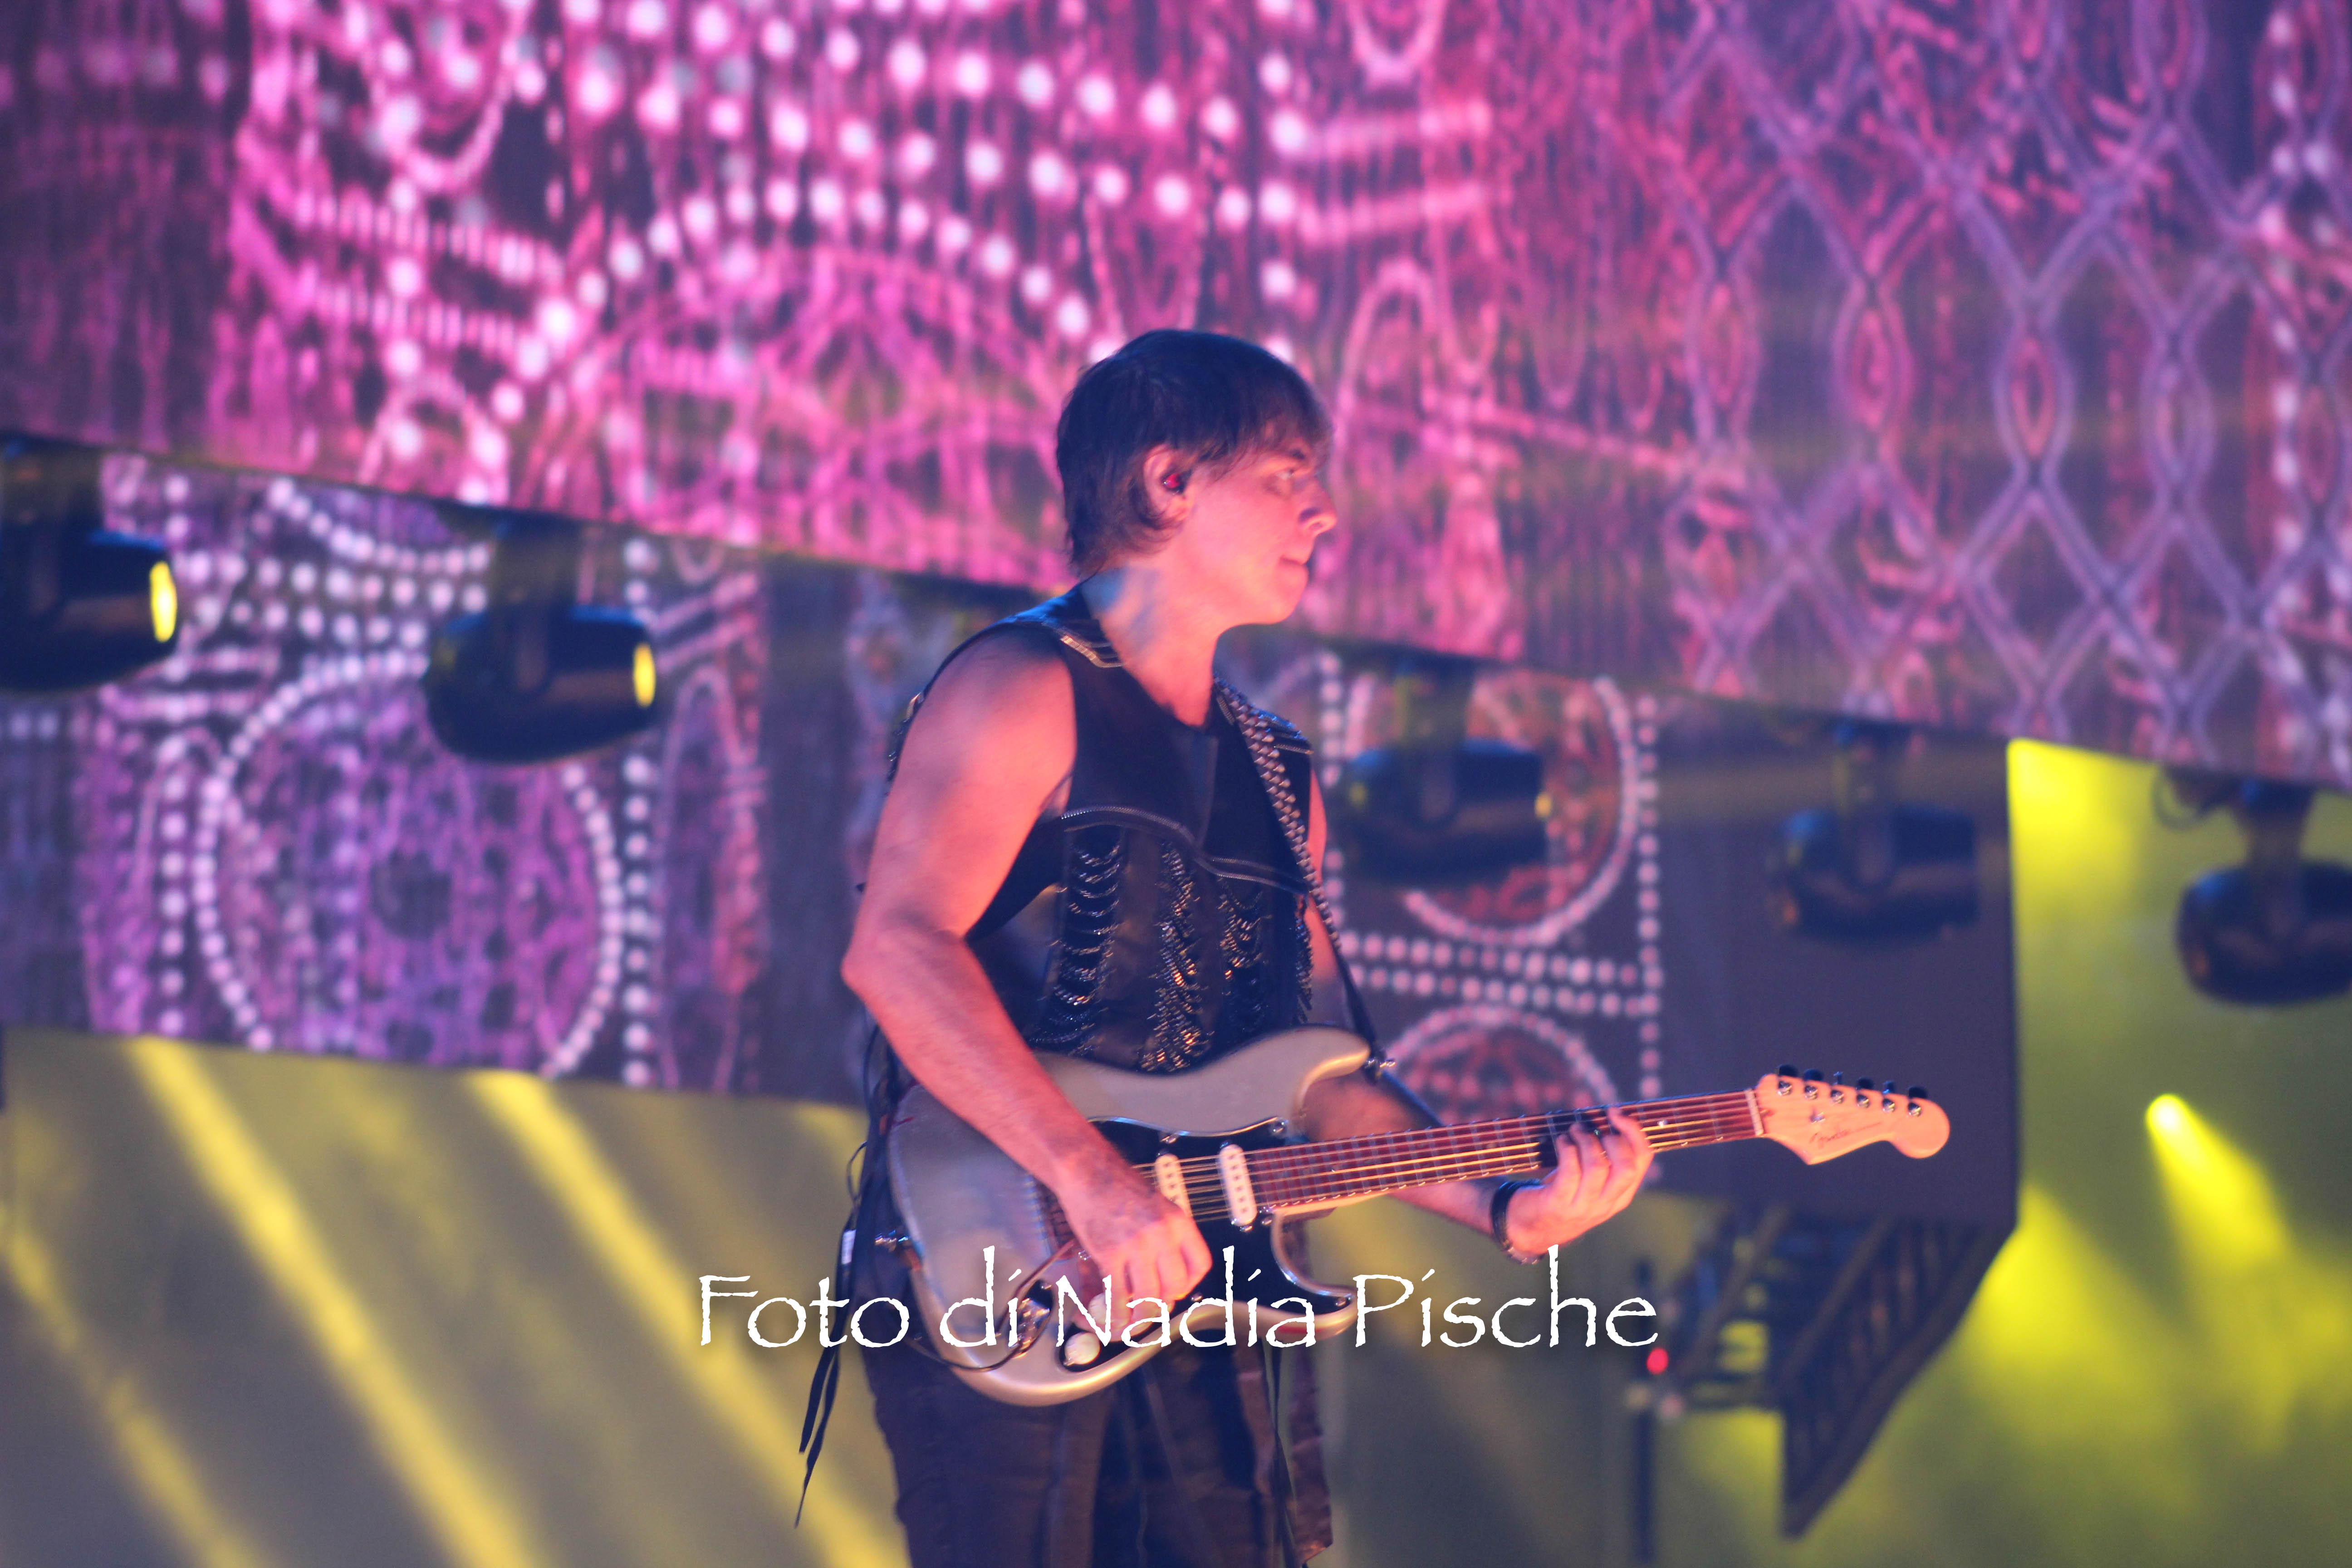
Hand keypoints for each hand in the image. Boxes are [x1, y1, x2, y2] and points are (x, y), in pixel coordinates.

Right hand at [1052, 1153, 1212, 1339]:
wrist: (1087, 1171)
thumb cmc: (1119, 1186)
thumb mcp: (1157, 1205)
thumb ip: (1166, 1235)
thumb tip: (1165, 1270)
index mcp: (1178, 1221)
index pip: (1199, 1264)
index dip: (1189, 1285)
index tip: (1177, 1290)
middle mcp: (1162, 1233)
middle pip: (1175, 1286)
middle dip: (1163, 1302)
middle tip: (1151, 1305)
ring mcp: (1136, 1245)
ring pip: (1149, 1295)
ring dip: (1141, 1314)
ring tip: (1132, 1317)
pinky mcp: (1109, 1253)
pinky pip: (1118, 1293)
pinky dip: (1116, 1311)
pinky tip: (1113, 1314)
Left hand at [1502, 1106, 1653, 1255]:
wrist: (1531, 1228)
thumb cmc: (1563, 1192)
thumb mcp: (1591, 1181)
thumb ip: (1604, 1157)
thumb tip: (1608, 1116)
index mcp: (1621, 1194)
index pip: (1642, 1160)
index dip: (1634, 1131)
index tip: (1616, 1112)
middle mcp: (1607, 1203)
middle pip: (1627, 1167)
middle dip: (1613, 1138)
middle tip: (1591, 1126)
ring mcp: (1584, 1206)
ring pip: (1598, 1167)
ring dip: (1585, 1140)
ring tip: (1573, 1131)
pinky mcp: (1559, 1204)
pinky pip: (1570, 1171)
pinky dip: (1567, 1149)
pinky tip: (1562, 1141)